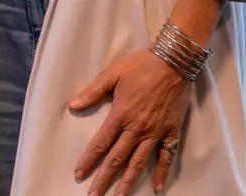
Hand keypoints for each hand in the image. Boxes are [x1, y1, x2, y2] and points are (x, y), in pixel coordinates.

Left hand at [70, 49, 191, 194]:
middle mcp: (137, 129)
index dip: (89, 160)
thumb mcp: (112, 74)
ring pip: (139, 162)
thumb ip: (92, 92)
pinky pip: (167, 156)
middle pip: (117, 158)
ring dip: (128, 182)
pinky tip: (157, 187)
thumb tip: (72, 105)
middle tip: (94, 195)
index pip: (100, 143)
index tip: (79, 174)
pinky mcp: (172, 132)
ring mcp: (156, 132)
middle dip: (104, 178)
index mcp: (120, 115)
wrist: (173, 62)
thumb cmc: (141, 66)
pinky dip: (162, 172)